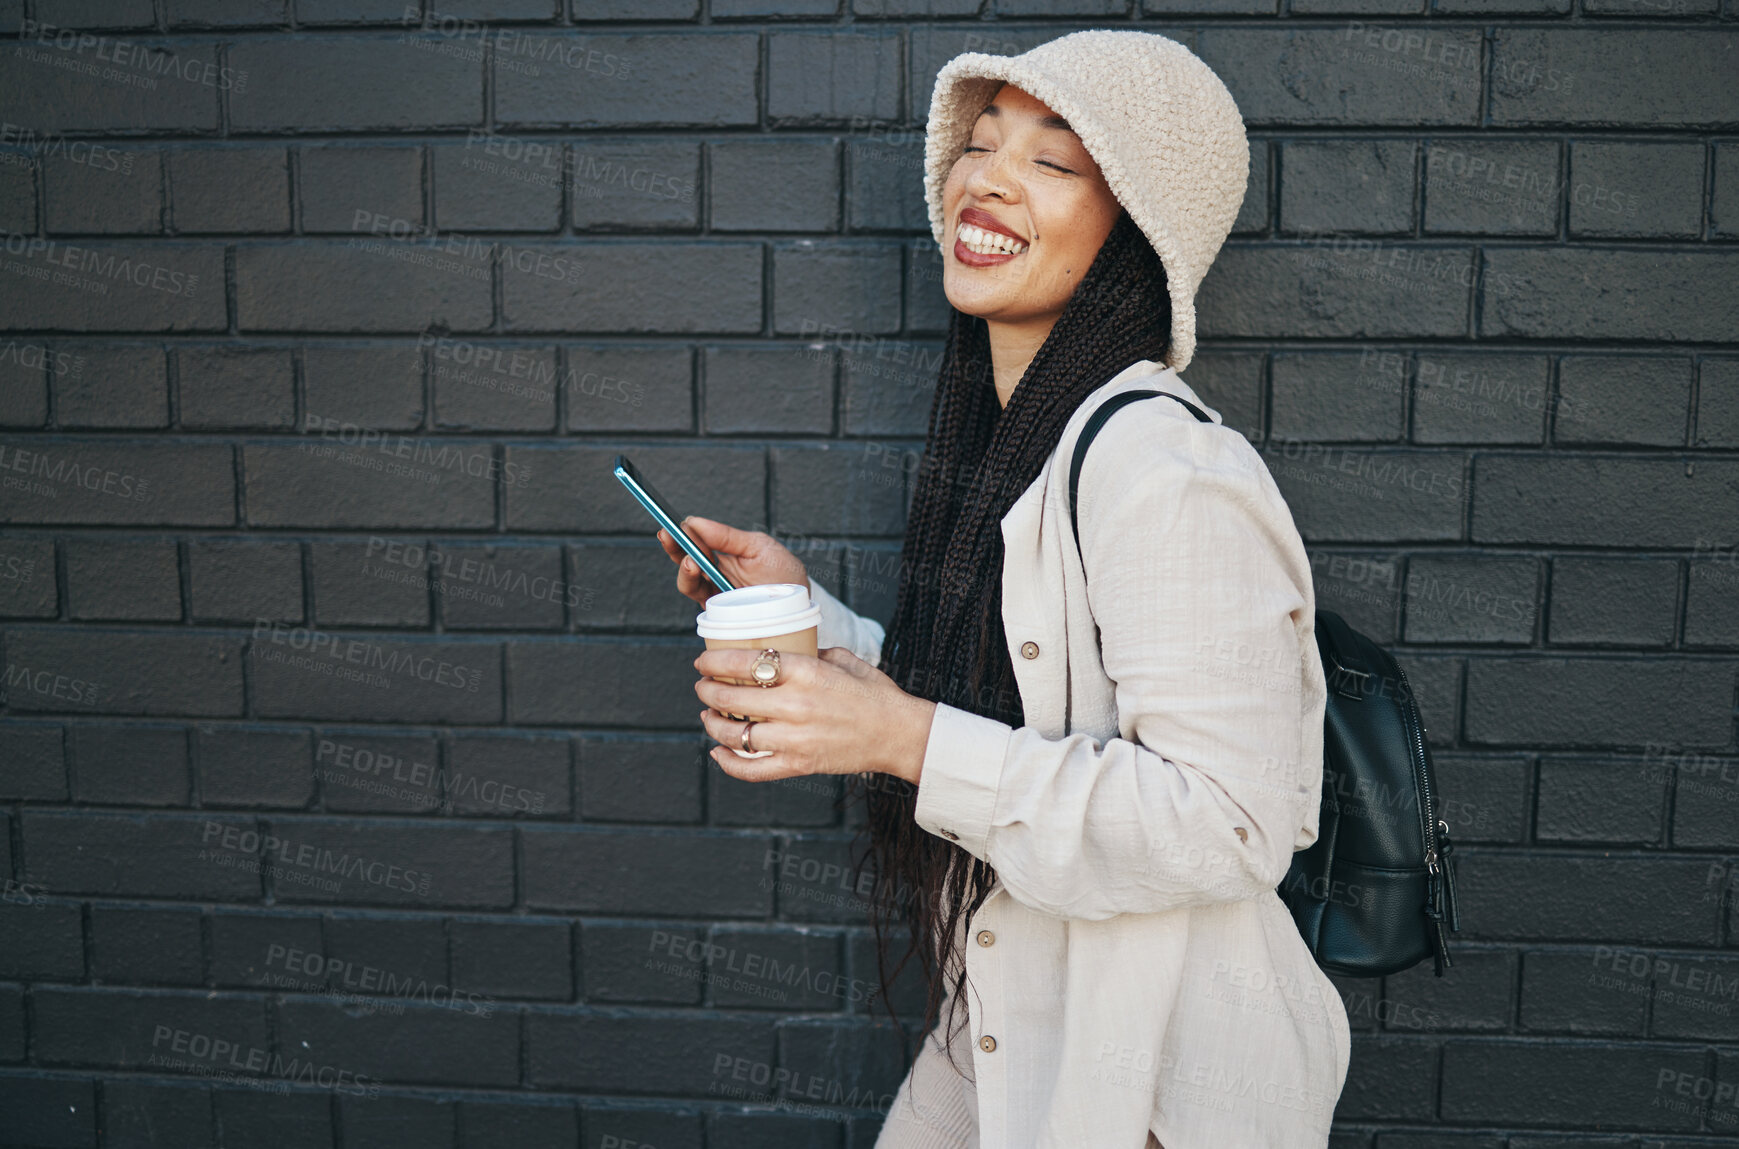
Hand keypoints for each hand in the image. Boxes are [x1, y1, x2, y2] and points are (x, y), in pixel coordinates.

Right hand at [658, 516, 809, 606]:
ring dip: (684, 567)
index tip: (674, 525)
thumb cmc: (783, 574)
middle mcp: (717, 572)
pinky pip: (698, 596)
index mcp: (726, 553)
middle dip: (675, 547)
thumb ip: (726, 536)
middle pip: (686, 558)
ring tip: (690, 559)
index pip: (699, 541)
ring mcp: (715, 592)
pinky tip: (694, 569)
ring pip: (688, 579)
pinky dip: (692, 583)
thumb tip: (694, 522)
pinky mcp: (717, 611)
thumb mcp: (758, 546)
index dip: (684, 534)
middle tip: (668, 536)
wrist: (798, 606)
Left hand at [694, 646, 936, 784]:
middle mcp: (796, 705)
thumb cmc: (874, 693)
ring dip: (713, 723)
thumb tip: (779, 652)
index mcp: (806, 672)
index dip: (715, 661)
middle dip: (708, 689)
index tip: (703, 660)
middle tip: (703, 685)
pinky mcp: (800, 764)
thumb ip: (809, 653)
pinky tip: (718, 752)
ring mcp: (796, 738)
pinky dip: (729, 763)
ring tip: (708, 715)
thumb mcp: (843, 659)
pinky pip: (753, 769)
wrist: (899, 734)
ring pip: (735, 734)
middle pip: (732, 697)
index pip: (746, 662)